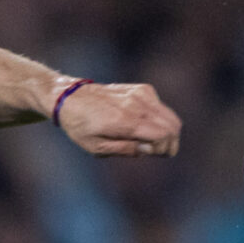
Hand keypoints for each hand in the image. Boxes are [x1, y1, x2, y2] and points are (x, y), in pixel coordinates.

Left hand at [56, 80, 183, 157]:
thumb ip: (125, 150)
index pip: (163, 135)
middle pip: (173, 126)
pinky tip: (145, 126)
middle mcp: (136, 105)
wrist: (70, 97)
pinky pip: (162, 108)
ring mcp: (141, 94)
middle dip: (170, 143)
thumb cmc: (80, 126)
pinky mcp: (142, 89)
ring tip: (152, 141)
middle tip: (157, 151)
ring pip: (171, 117)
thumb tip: (148, 149)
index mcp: (125, 121)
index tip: (149, 153)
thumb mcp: (97, 147)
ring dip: (168, 132)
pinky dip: (160, 120)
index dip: (163, 149)